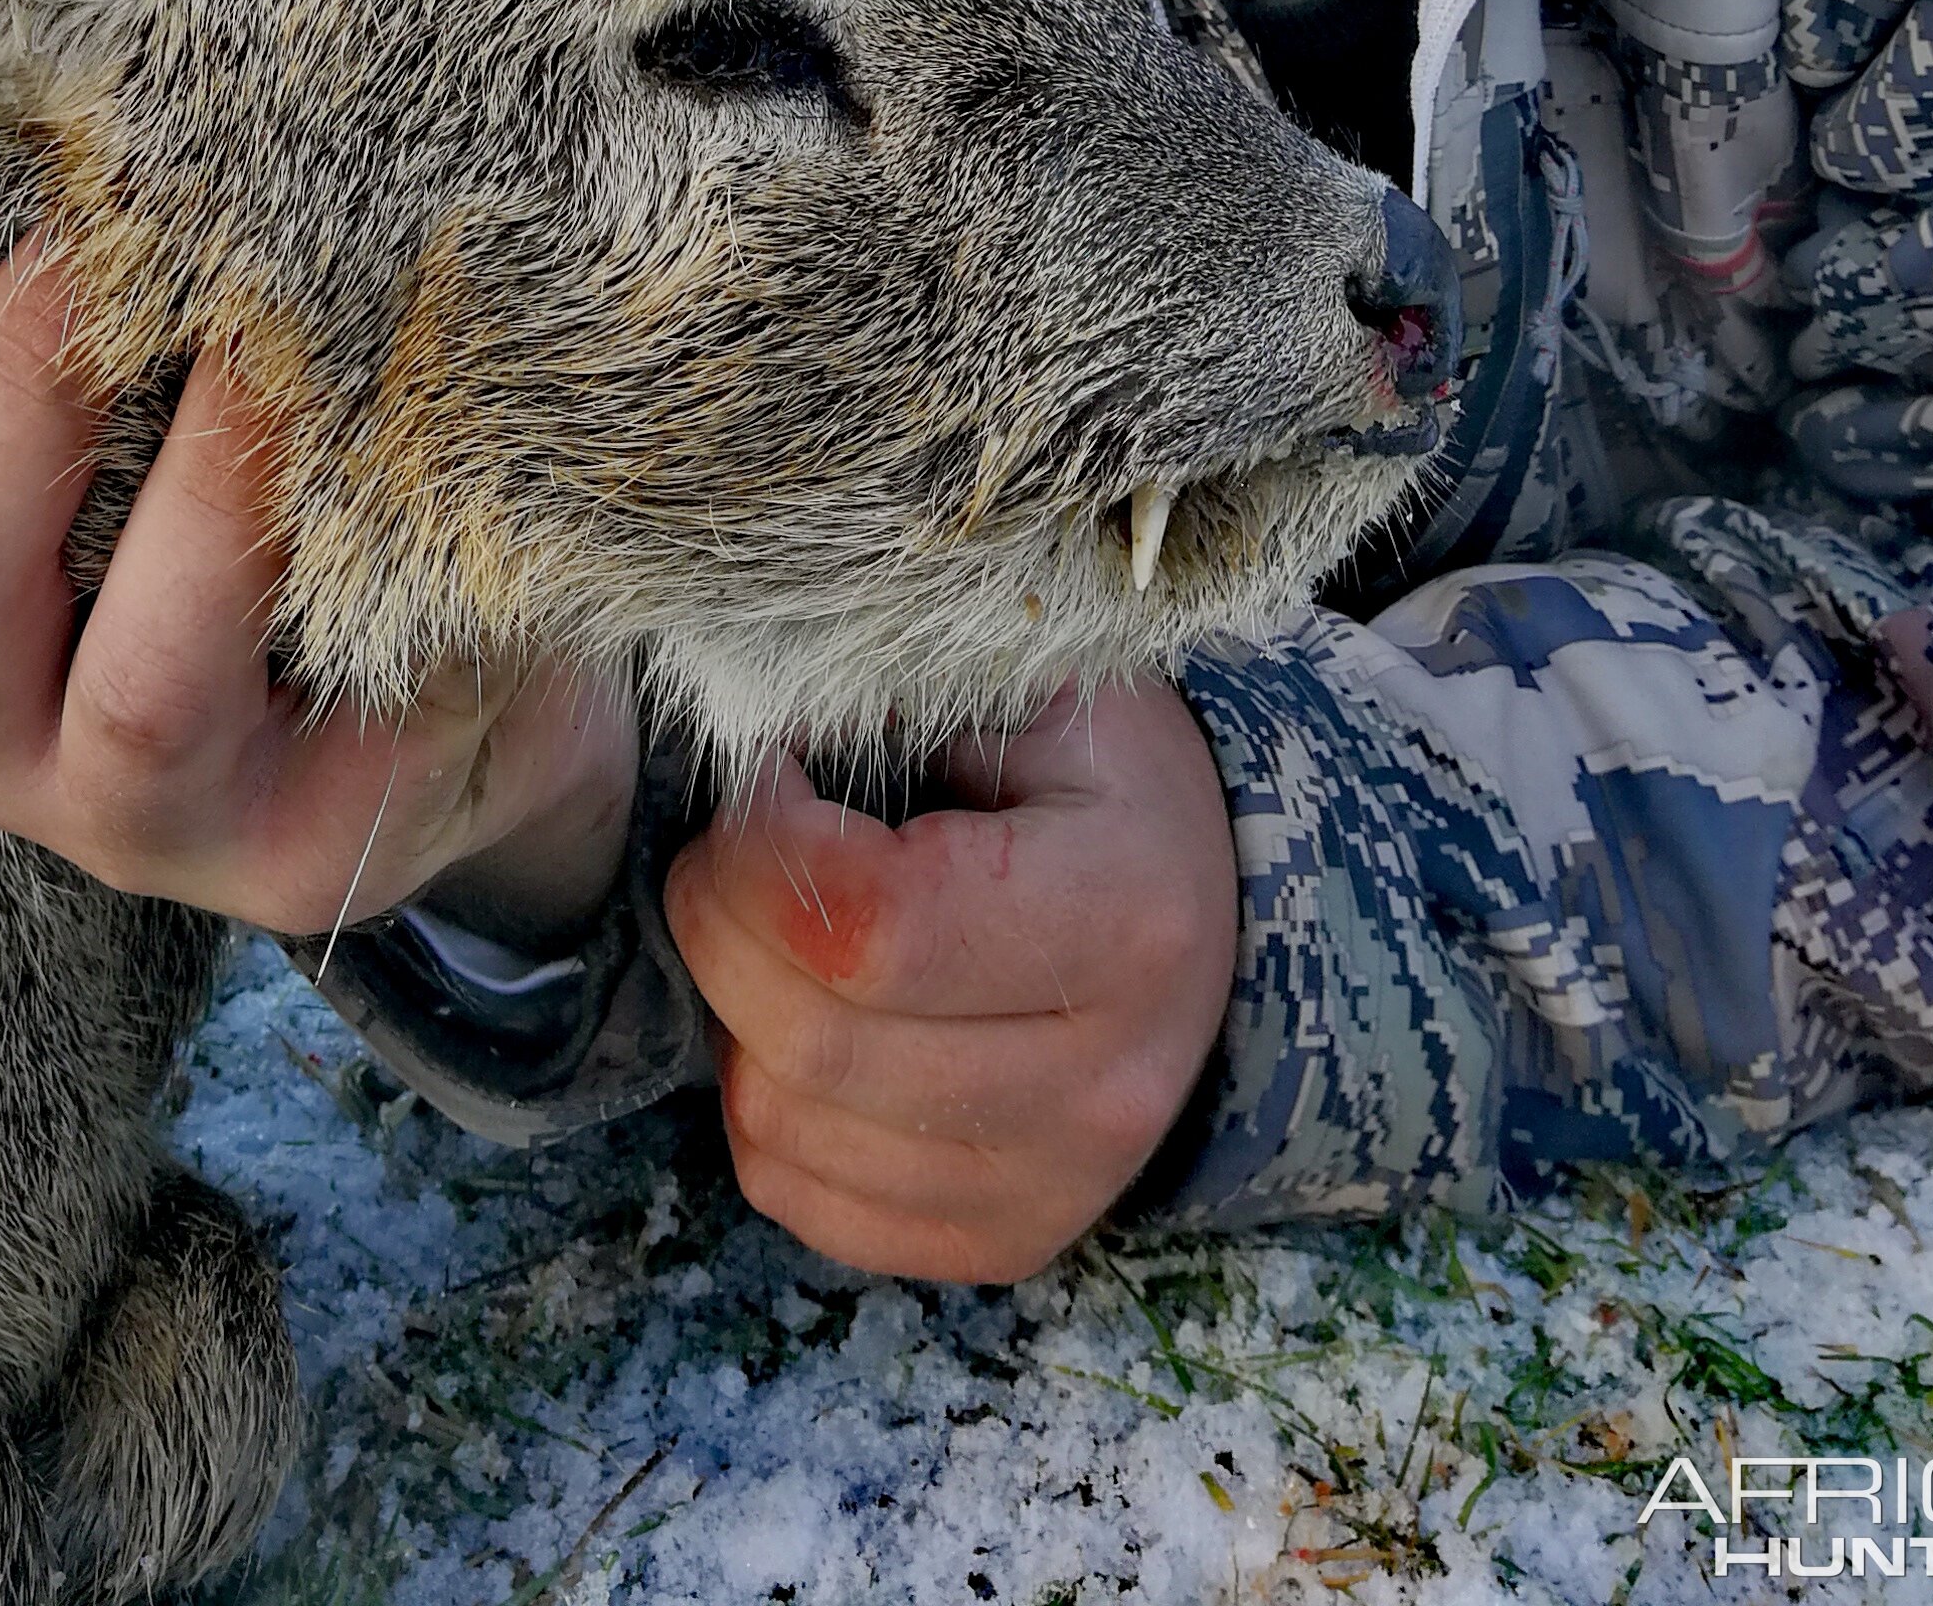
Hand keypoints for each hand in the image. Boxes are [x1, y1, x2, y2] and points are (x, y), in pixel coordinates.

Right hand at [0, 239, 639, 943]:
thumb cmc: (255, 487)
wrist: (456, 703)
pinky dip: (395, 547)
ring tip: (301, 322)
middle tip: (133, 228)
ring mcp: (147, 812)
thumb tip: (61, 41)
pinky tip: (445, 419)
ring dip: (220, 471)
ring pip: (138, 680)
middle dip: (23, 377)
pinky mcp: (320, 853)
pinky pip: (348, 706)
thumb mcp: (121, 391)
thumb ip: (60, 271)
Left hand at [663, 677, 1237, 1283]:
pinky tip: (793, 1019)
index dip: (768, 846)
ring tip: (764, 929)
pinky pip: (797, 1196)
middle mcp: (1102, 1086)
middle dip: (719, 920)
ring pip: (783, 1126)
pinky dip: (757, 1103)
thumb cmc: (1106, 781)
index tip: (765, 774)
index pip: (875, 927)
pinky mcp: (1000, 1239)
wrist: (1212, 911)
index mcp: (1126, 920)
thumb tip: (746, 743)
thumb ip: (900, 709)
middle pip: (814, 1037)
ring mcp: (1053, 1185)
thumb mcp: (1037, 693)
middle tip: (729, 846)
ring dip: (730, 1012)